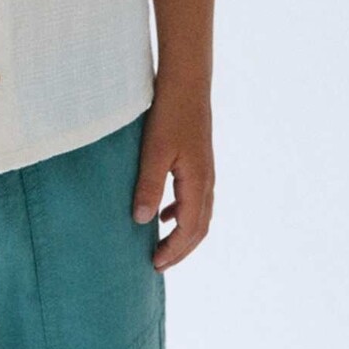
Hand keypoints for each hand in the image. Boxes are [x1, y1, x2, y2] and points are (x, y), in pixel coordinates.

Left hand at [132, 77, 214, 271]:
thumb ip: (149, 187)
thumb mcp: (154, 152)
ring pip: (198, 214)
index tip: (154, 264)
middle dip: (180, 249)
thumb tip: (141, 221)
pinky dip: (180, 214)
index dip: (173, 250)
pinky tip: (162, 215)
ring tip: (160, 246)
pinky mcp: (198, 163)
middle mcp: (206, 181)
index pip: (189, 229)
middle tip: (158, 265)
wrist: (186, 84)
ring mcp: (204, 172)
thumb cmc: (169, 115)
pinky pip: (194, 199)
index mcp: (198, 183)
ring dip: (181, 234)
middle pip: (199, 228)